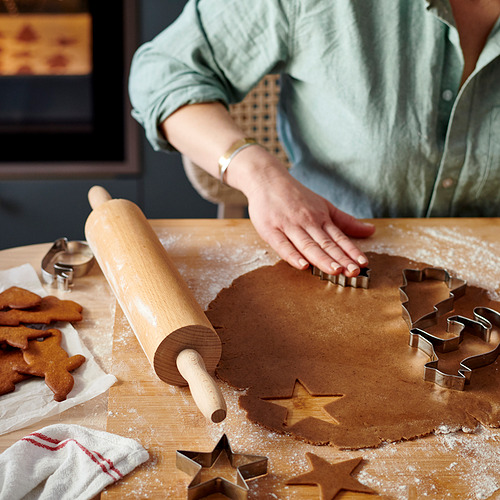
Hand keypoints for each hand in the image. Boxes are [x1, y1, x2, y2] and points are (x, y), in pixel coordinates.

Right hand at [238, 159, 374, 275]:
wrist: (267, 179)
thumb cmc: (295, 195)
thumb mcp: (324, 205)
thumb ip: (345, 221)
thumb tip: (371, 230)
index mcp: (321, 218)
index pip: (339, 238)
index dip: (351, 251)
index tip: (363, 263)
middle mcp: (307, 222)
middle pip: (325, 244)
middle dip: (340, 259)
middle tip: (353, 272)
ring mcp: (288, 226)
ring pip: (307, 245)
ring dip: (321, 259)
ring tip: (335, 271)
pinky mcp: (270, 230)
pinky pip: (283, 245)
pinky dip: (292, 255)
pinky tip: (303, 265)